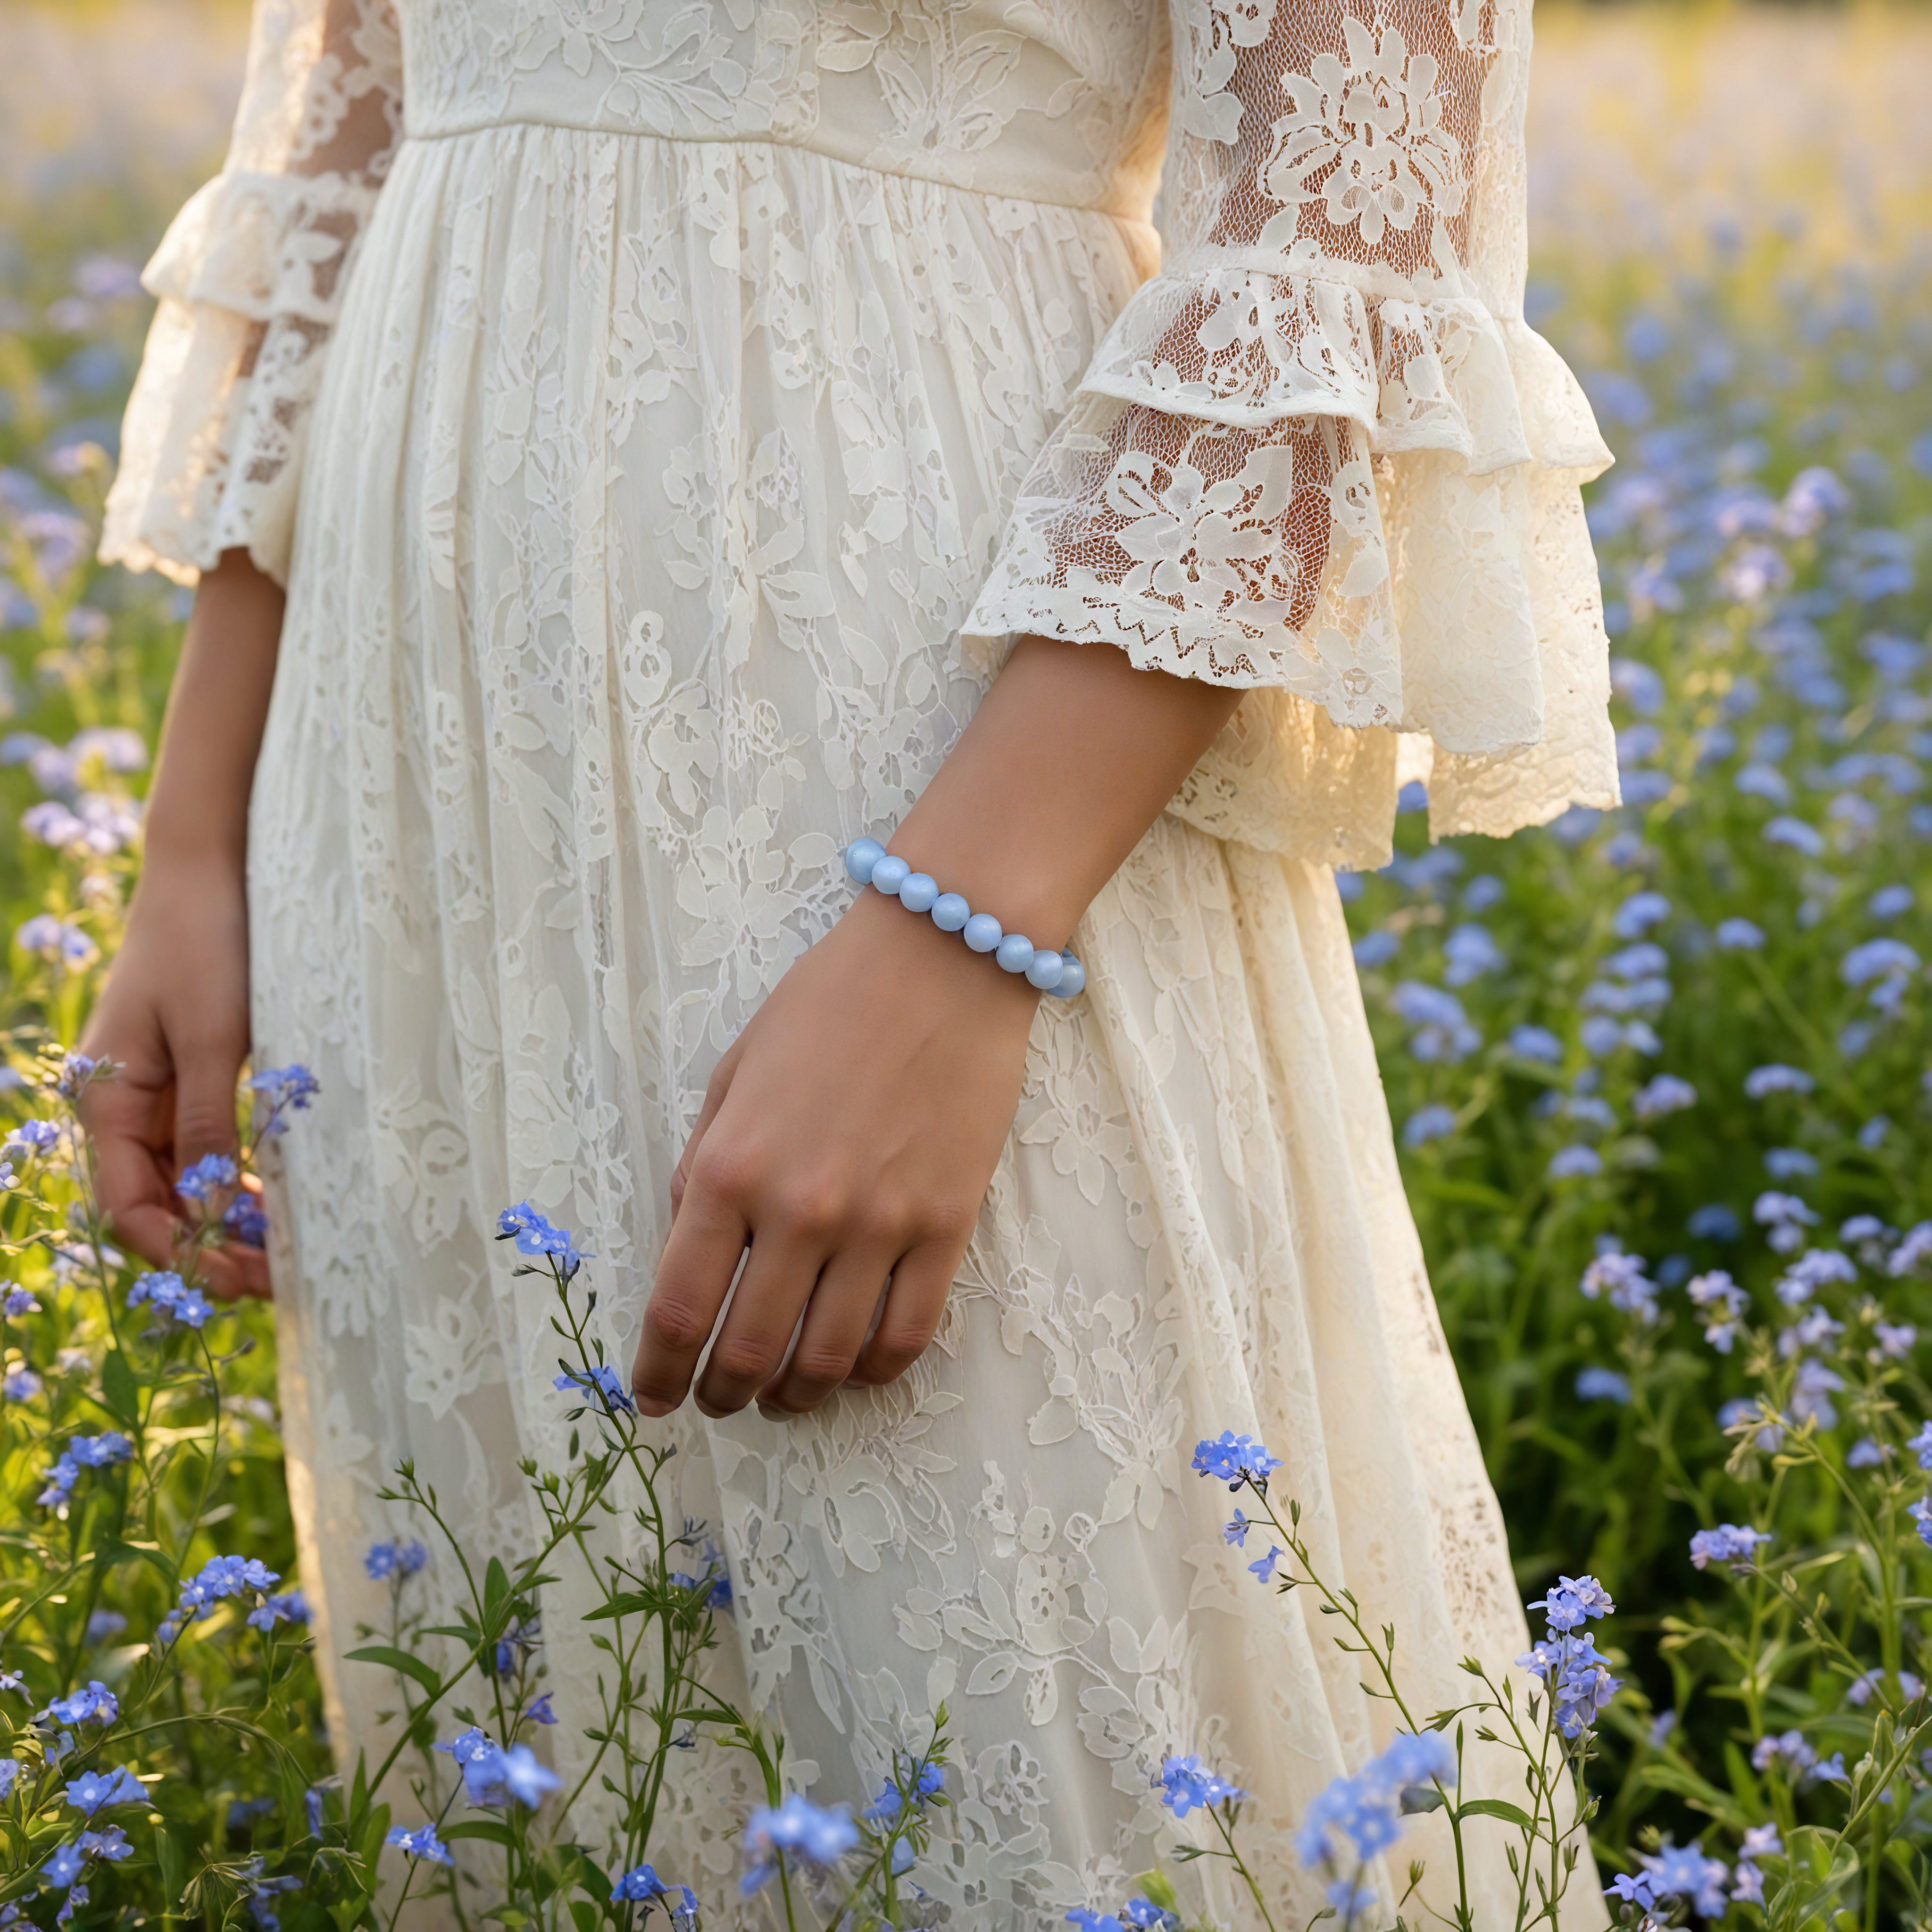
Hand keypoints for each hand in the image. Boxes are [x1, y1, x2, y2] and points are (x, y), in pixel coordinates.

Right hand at [76, 856, 267, 1299]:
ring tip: (286, 1254)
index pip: (131, 1209)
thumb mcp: (214, 1036)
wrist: (208, 873)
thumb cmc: (205, 943)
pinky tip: (278, 1203)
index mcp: (107, 1102)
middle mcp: (121, 1108)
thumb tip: (212, 1203)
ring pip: (183, 1183)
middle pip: (156, 1206)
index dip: (182, 1253)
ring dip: (227, 1221)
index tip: (242, 1279)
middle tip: (280, 1279)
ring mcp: (153, 1096)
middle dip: (210, 1247)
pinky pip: (203, 1150)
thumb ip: (209, 1120)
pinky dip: (237, 1180)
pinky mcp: (188, 1080)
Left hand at [631, 886, 1038, 1417]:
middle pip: (748, 1350)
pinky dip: (873, 1370)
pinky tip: (854, 1370)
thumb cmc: (827, 1004)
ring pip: (827, 1359)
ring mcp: (880, 1223)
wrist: (941, 959)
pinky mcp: (947, 1225)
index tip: (653, 1399)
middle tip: (718, 1402)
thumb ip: (704, 1166)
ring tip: (783, 1397)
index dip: (658, 1373)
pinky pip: (907, 1333)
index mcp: (730, 1168)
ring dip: (794, 1396)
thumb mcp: (734, 1074)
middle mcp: (799, 1208)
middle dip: (722, 1394)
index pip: (680, 1308)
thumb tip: (690, 1250)